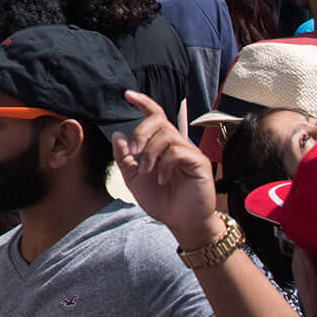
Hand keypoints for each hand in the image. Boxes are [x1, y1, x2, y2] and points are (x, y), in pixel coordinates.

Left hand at [112, 90, 219, 249]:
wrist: (181, 222)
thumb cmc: (161, 201)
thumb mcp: (133, 178)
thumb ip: (124, 157)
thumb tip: (118, 135)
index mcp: (162, 145)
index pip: (155, 116)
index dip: (143, 102)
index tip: (127, 94)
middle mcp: (177, 144)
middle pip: (158, 120)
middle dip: (141, 133)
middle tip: (133, 153)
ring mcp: (189, 152)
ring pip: (166, 135)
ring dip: (150, 153)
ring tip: (146, 172)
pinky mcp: (198, 163)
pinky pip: (177, 151)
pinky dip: (164, 164)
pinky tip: (161, 179)